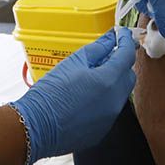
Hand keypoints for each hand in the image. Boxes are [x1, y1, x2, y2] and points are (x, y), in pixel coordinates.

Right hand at [11, 29, 137, 162]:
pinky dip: (104, 98)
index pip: (128, 55)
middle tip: (106, 53)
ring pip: (120, 93)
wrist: (36, 126)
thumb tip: (110, 39)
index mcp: (109, 81)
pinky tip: (86, 94)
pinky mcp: (102, 129)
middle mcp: (114, 101)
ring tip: (91, 74)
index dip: (126, 41)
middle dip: (121, 63)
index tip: (121, 34)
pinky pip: (110, 109)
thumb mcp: (73, 62)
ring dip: (112, 81)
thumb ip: (97, 49)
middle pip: (128, 75)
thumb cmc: (50, 94)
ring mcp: (110, 118)